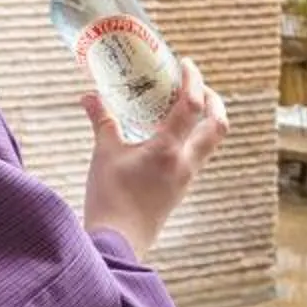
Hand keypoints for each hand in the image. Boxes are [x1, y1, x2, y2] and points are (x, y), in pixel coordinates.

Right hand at [80, 58, 227, 262]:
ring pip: (211, 143)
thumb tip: (89, 96)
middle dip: (214, 101)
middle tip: (199, 86)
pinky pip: (198, 157)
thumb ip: (101, 121)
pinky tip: (173, 136)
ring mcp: (187, 178)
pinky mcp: (182, 189)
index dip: (192, 80)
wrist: (119, 242)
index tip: (185, 64)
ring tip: (187, 107)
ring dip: (207, 120)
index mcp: (167, 150)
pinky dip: (194, 139)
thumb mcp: (103, 155)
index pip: (191, 106)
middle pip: (217, 125)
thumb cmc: (109, 198)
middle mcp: (185, 163)